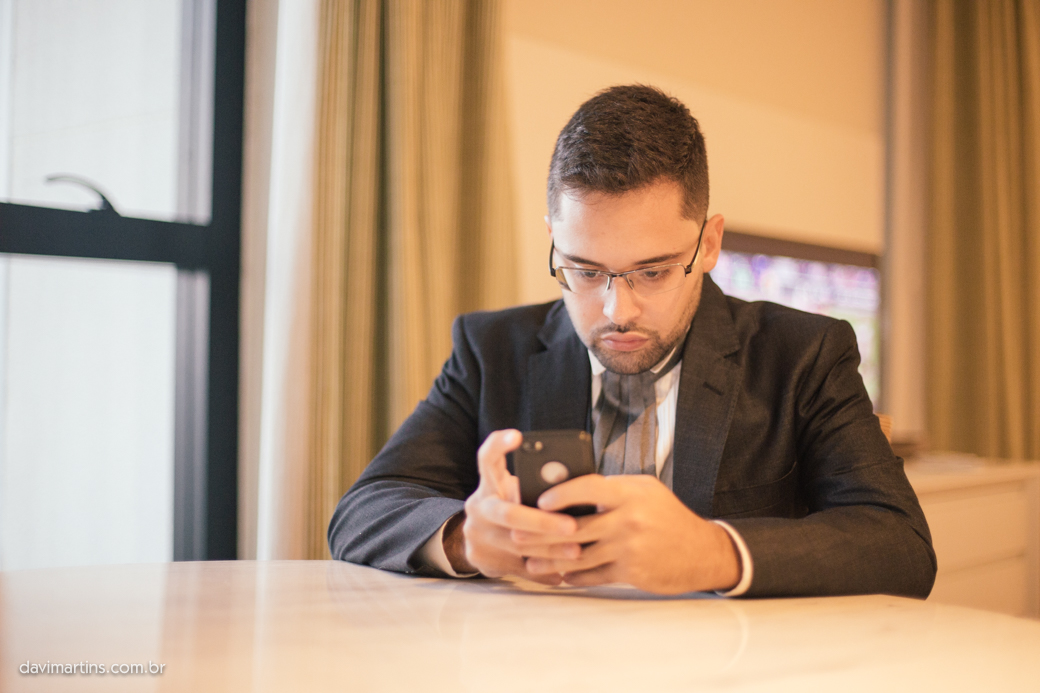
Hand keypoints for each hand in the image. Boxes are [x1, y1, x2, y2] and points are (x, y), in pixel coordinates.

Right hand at [443, 429, 580, 583]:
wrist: (473, 540)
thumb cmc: (507, 508)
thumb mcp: (511, 492)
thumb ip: (533, 487)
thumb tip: (577, 483)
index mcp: (489, 484)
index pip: (487, 457)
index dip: (499, 445)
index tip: (518, 436)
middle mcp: (479, 506)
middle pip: (509, 512)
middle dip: (543, 521)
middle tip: (571, 526)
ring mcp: (477, 534)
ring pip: (517, 544)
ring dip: (550, 549)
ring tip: (578, 551)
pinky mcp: (482, 559)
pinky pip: (518, 568)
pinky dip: (542, 571)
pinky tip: (562, 574)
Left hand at [520, 474, 740, 594]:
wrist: (702, 551)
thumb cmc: (668, 516)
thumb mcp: (644, 491)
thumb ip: (611, 490)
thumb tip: (569, 488)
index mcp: (629, 493)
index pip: (588, 487)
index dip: (560, 494)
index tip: (539, 501)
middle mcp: (628, 519)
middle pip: (575, 527)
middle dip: (541, 533)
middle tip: (517, 534)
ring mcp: (629, 548)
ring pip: (578, 556)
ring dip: (550, 561)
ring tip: (530, 562)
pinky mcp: (630, 572)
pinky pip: (593, 575)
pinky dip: (573, 577)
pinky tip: (558, 576)